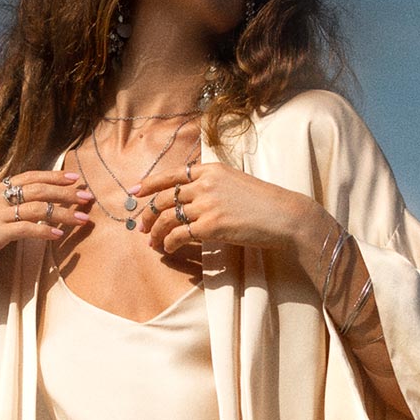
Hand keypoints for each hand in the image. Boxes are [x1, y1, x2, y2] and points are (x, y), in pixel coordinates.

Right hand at [0, 169, 92, 292]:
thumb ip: (8, 210)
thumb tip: (35, 208)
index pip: (29, 176)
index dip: (54, 176)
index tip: (76, 178)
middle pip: (37, 189)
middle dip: (66, 193)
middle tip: (87, 197)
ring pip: (36, 208)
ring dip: (62, 213)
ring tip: (81, 219)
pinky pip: (25, 228)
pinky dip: (44, 231)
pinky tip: (58, 235)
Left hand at [137, 162, 333, 270]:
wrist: (285, 216)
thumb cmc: (265, 203)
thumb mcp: (236, 183)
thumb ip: (213, 186)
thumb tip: (192, 200)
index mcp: (211, 170)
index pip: (173, 175)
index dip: (150, 184)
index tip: (135, 192)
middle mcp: (205, 184)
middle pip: (164, 198)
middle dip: (148, 214)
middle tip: (141, 227)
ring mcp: (206, 204)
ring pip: (167, 217)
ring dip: (155, 232)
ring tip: (152, 243)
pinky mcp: (210, 225)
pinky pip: (179, 235)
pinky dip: (169, 243)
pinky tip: (169, 249)